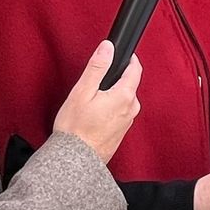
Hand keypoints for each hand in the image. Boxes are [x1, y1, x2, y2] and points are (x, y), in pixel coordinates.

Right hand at [51, 44, 141, 164]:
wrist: (74, 161)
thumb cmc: (75, 128)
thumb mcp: (82, 92)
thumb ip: (97, 67)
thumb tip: (108, 47)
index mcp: (125, 96)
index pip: (135, 70)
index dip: (129, 59)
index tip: (122, 54)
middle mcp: (131, 109)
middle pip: (129, 85)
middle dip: (117, 79)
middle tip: (97, 81)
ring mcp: (127, 122)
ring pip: (124, 100)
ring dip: (113, 95)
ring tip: (92, 100)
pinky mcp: (121, 133)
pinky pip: (120, 113)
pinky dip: (110, 109)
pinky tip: (94, 115)